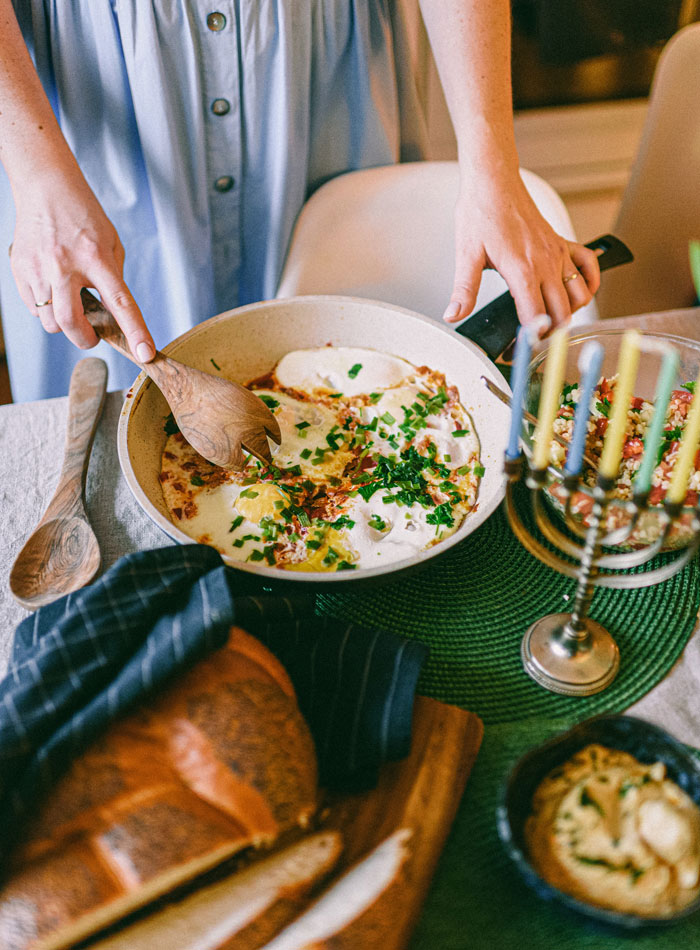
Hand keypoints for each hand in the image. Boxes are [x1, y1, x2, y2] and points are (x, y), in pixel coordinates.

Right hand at [9, 166, 154, 360]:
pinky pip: (33, 307)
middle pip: (70, 323)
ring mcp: (38, 268)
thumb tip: (112, 313)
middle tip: (93, 336)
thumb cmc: (83, 215)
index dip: (135, 331)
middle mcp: (64, 264)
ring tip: (70, 301)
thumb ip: (114, 278)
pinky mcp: (19, 269)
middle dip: (84, 339)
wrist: (45, 187)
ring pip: (49, 321)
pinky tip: (52, 287)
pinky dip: (46, 307)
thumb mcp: (111, 243)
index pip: (120, 302)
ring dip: (64, 323)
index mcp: (96, 258)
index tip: (145, 354)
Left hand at [443, 171, 600, 331]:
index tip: (522, 348)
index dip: (531, 338)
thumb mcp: (466, 254)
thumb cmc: (480, 213)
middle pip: (562, 312)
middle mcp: (546, 263)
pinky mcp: (563, 243)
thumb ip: (463, 290)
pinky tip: (576, 293)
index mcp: (522, 270)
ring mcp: (558, 253)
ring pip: (580, 294)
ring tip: (550, 319)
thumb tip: (454, 315)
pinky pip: (589, 266)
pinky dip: (589, 283)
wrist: (494, 182)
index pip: (536, 316)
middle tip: (534, 340)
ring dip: (571, 312)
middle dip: (551, 332)